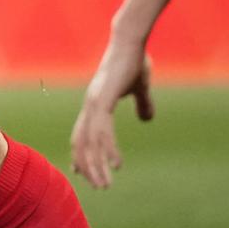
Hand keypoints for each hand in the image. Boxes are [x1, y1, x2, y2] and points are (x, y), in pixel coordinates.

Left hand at [71, 39, 153, 189]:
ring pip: (90, 142)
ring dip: (96, 165)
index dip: (82, 154)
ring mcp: (94, 103)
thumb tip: (147, 119)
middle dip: (88, 167)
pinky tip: (116, 164)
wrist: (130, 41)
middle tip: (98, 186)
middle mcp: (90, 106)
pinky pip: (102, 130)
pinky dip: (107, 149)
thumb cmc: (133, 61)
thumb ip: (142, 103)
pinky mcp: (103, 99)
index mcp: (94, 104)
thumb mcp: (139, 87)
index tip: (83, 173)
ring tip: (105, 184)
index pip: (82, 135)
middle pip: (82, 144)